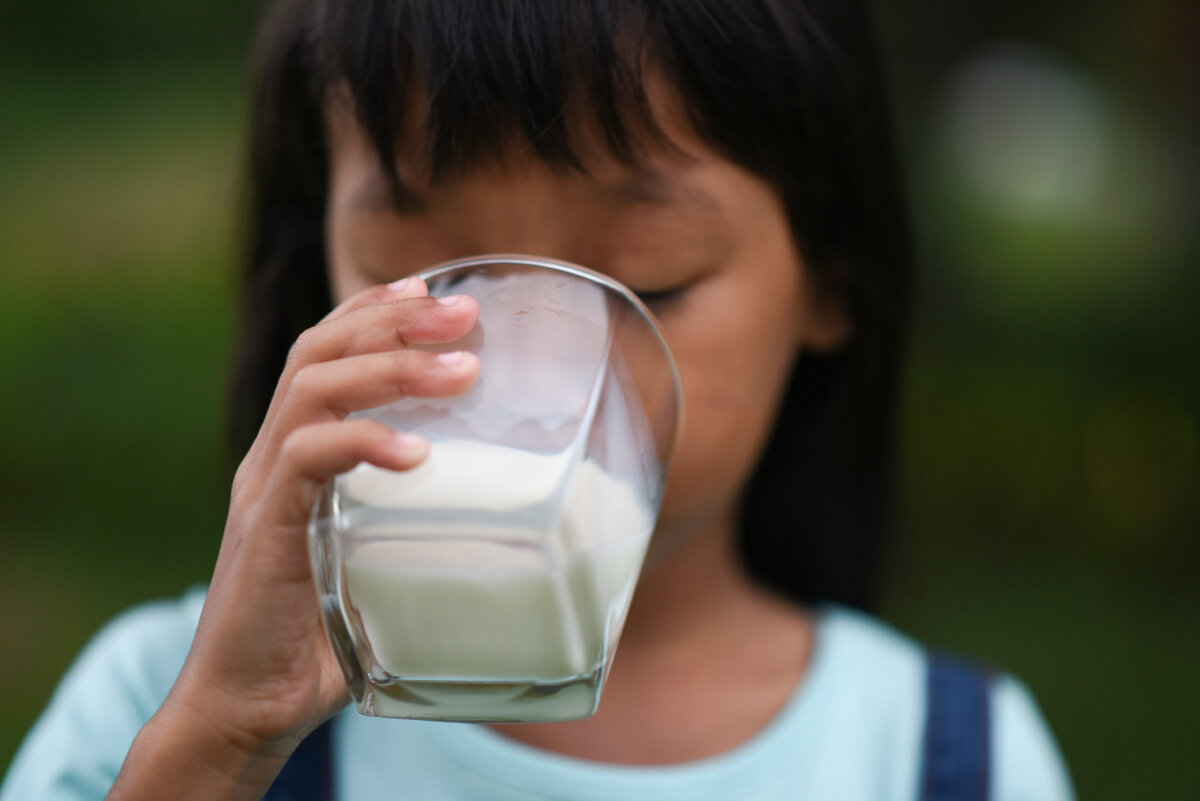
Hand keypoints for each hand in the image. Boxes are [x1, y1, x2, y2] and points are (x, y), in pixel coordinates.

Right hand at [152, 277, 477, 767]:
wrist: (249, 708)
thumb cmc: (325, 638)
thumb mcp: (383, 560)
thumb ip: (423, 528)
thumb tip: (512, 525)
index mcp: (297, 455)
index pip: (326, 354)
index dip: (373, 310)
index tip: (432, 289)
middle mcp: (274, 457)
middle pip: (321, 351)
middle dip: (394, 319)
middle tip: (465, 313)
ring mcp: (264, 488)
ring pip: (313, 389)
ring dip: (391, 369)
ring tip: (462, 372)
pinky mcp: (264, 529)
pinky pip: (306, 460)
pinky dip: (362, 442)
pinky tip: (416, 452)